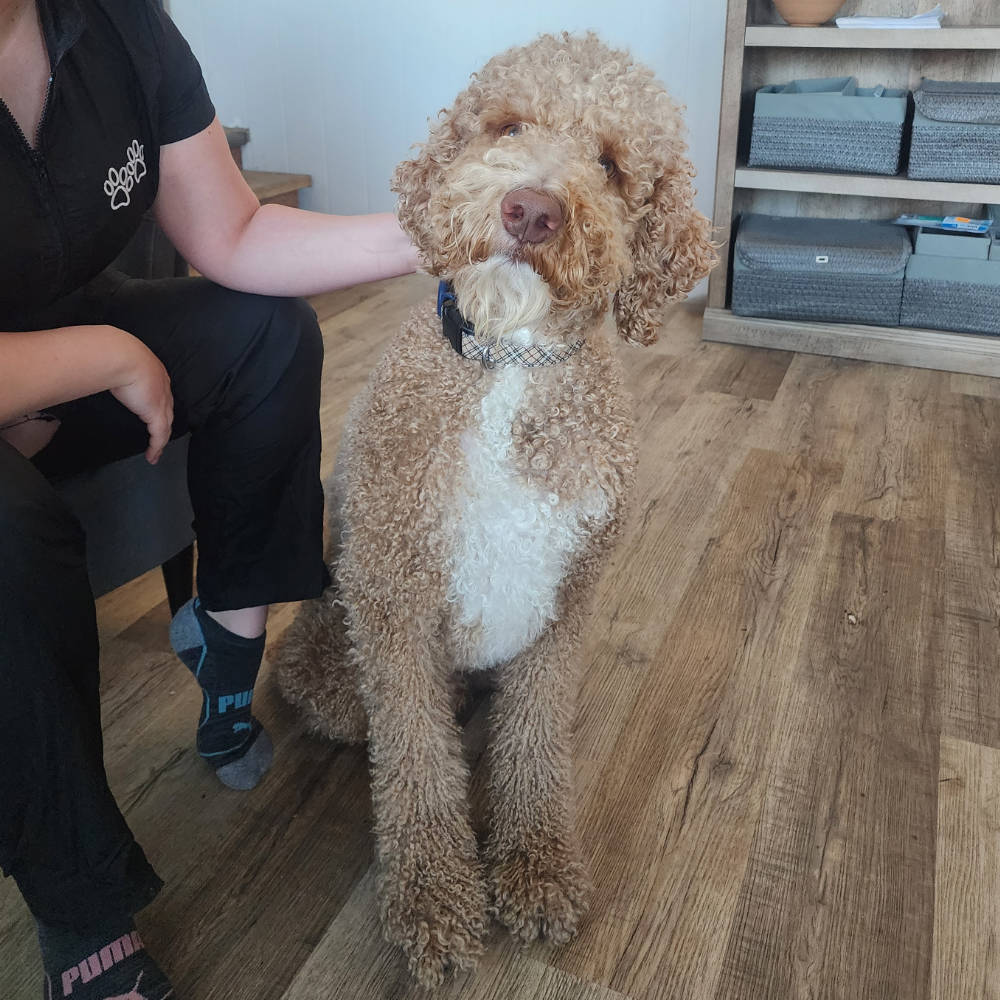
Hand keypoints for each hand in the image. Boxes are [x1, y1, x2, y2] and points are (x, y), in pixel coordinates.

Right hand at [109, 334, 173, 463]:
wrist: (120, 355)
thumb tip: (92, 367)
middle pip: (167, 410)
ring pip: (165, 425)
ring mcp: (161, 400)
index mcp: (154, 372)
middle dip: (163, 424)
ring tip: (155, 452)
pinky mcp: (156, 413)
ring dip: (160, 440)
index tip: (152, 412)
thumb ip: (110, 367)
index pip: (159, 392)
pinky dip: (156, 447)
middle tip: (158, 436)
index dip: (157, 404)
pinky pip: (160, 435)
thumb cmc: (112, 352)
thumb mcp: (115, 359)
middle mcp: (162, 386)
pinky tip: (152, 456)